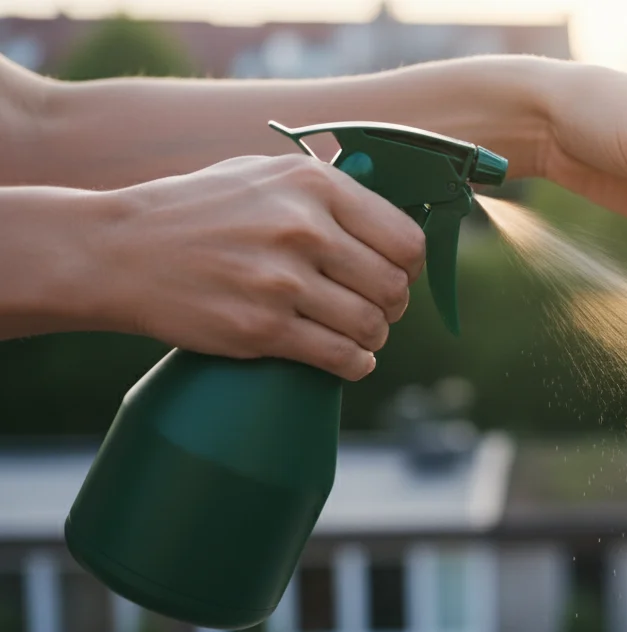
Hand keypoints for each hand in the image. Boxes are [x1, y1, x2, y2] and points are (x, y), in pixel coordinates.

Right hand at [96, 155, 424, 379]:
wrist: (120, 250)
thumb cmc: (201, 212)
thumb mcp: (265, 175)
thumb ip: (327, 194)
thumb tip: (390, 221)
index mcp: (314, 186)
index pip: (405, 239)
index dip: (408, 266)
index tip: (395, 274)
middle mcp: (303, 230)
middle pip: (394, 287)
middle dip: (392, 306)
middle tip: (375, 309)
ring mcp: (282, 282)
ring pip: (371, 326)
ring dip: (373, 337)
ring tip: (358, 334)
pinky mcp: (262, 329)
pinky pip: (340, 358)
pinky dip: (355, 364)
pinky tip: (348, 359)